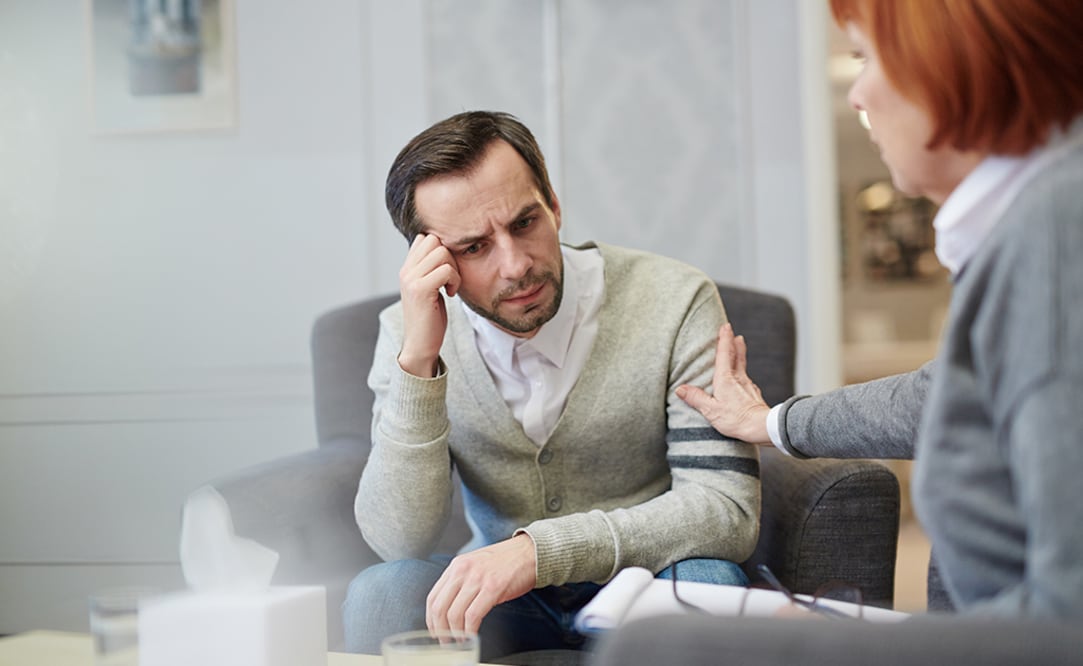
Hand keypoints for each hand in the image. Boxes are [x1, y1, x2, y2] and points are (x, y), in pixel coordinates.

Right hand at [398, 234, 461, 376]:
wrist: (420, 344)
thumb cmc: (430, 317)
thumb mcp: (428, 288)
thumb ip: (430, 268)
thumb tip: (444, 248)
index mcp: (407, 268)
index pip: (425, 237)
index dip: (442, 249)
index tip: (445, 270)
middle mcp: (406, 271)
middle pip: (434, 240)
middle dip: (450, 256)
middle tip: (450, 278)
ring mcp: (411, 279)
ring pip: (442, 253)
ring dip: (454, 269)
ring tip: (450, 286)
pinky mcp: (421, 290)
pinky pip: (446, 270)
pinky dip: (455, 281)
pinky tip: (451, 294)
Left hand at [426, 533, 536, 634]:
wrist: (531, 552)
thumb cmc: (506, 562)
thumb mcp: (476, 566)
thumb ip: (462, 582)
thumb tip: (451, 608)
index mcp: (457, 566)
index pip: (432, 597)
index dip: (430, 619)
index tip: (435, 631)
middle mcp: (463, 570)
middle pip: (439, 607)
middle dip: (440, 630)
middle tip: (445, 642)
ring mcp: (477, 578)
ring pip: (454, 614)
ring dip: (455, 634)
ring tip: (460, 642)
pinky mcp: (493, 588)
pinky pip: (473, 616)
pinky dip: (469, 631)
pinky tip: (472, 636)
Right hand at [676, 323, 771, 443]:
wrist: (762, 427)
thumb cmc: (736, 418)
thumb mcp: (711, 410)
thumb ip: (696, 398)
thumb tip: (680, 389)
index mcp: (726, 378)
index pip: (725, 354)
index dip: (724, 339)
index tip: (725, 326)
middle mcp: (738, 378)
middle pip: (737, 356)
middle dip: (734, 343)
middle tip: (734, 333)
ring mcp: (748, 385)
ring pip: (743, 365)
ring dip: (740, 354)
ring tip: (740, 347)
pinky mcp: (754, 395)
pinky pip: (747, 379)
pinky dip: (743, 373)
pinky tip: (743, 379)